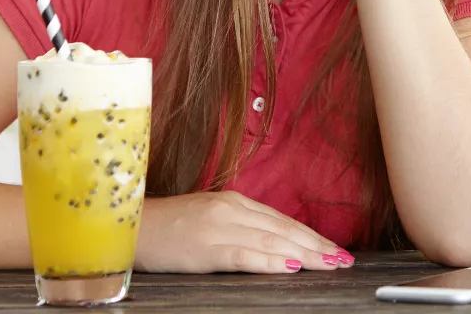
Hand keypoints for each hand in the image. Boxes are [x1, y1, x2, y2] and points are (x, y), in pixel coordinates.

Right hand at [135, 190, 353, 273]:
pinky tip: (290, 267)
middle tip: (343, 259)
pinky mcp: (205, 247)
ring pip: (272, 241)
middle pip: (284, 230)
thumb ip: (240, 226)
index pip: (283, 221)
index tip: (335, 248)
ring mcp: (219, 227)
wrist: (127, 226)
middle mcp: (231, 209)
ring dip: (305, 254)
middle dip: (317, 246)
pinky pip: (244, 255)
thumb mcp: (209, 219)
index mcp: (234, 202)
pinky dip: (269, 262)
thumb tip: (274, 244)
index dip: (312, 235)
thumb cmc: (167, 228)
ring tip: (329, 264)